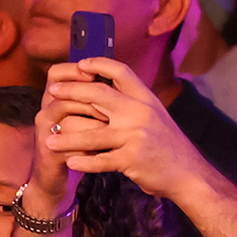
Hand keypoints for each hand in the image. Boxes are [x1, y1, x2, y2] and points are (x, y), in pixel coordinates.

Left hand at [40, 60, 215, 201]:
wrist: (188, 173)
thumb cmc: (165, 144)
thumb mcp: (153, 116)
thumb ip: (131, 103)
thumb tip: (101, 89)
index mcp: (146, 99)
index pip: (122, 72)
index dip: (100, 64)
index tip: (81, 63)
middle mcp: (140, 112)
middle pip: (98, 94)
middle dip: (71, 92)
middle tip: (51, 92)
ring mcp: (136, 136)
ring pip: (92, 134)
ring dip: (67, 138)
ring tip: (48, 141)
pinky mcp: (132, 159)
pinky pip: (100, 160)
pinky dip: (84, 162)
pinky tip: (69, 163)